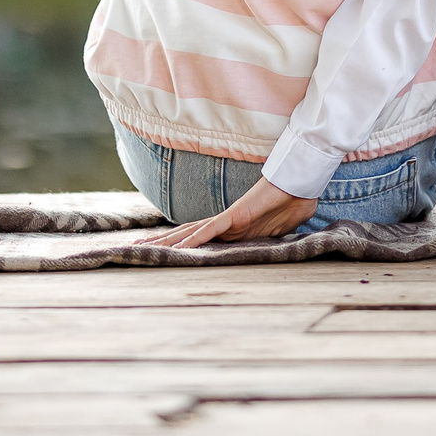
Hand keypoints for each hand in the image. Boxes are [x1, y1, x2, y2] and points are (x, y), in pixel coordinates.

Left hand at [136, 177, 317, 248]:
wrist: (300, 185)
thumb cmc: (291, 203)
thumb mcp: (276, 232)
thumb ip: (269, 239)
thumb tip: (272, 248)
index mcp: (231, 229)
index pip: (197, 236)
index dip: (178, 242)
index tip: (160, 250)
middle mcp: (223, 223)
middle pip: (185, 233)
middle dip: (161, 241)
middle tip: (135, 246)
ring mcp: (228, 220)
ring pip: (191, 232)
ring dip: (168, 242)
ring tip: (145, 248)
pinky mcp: (235, 216)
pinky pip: (211, 230)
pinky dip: (195, 240)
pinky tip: (180, 248)